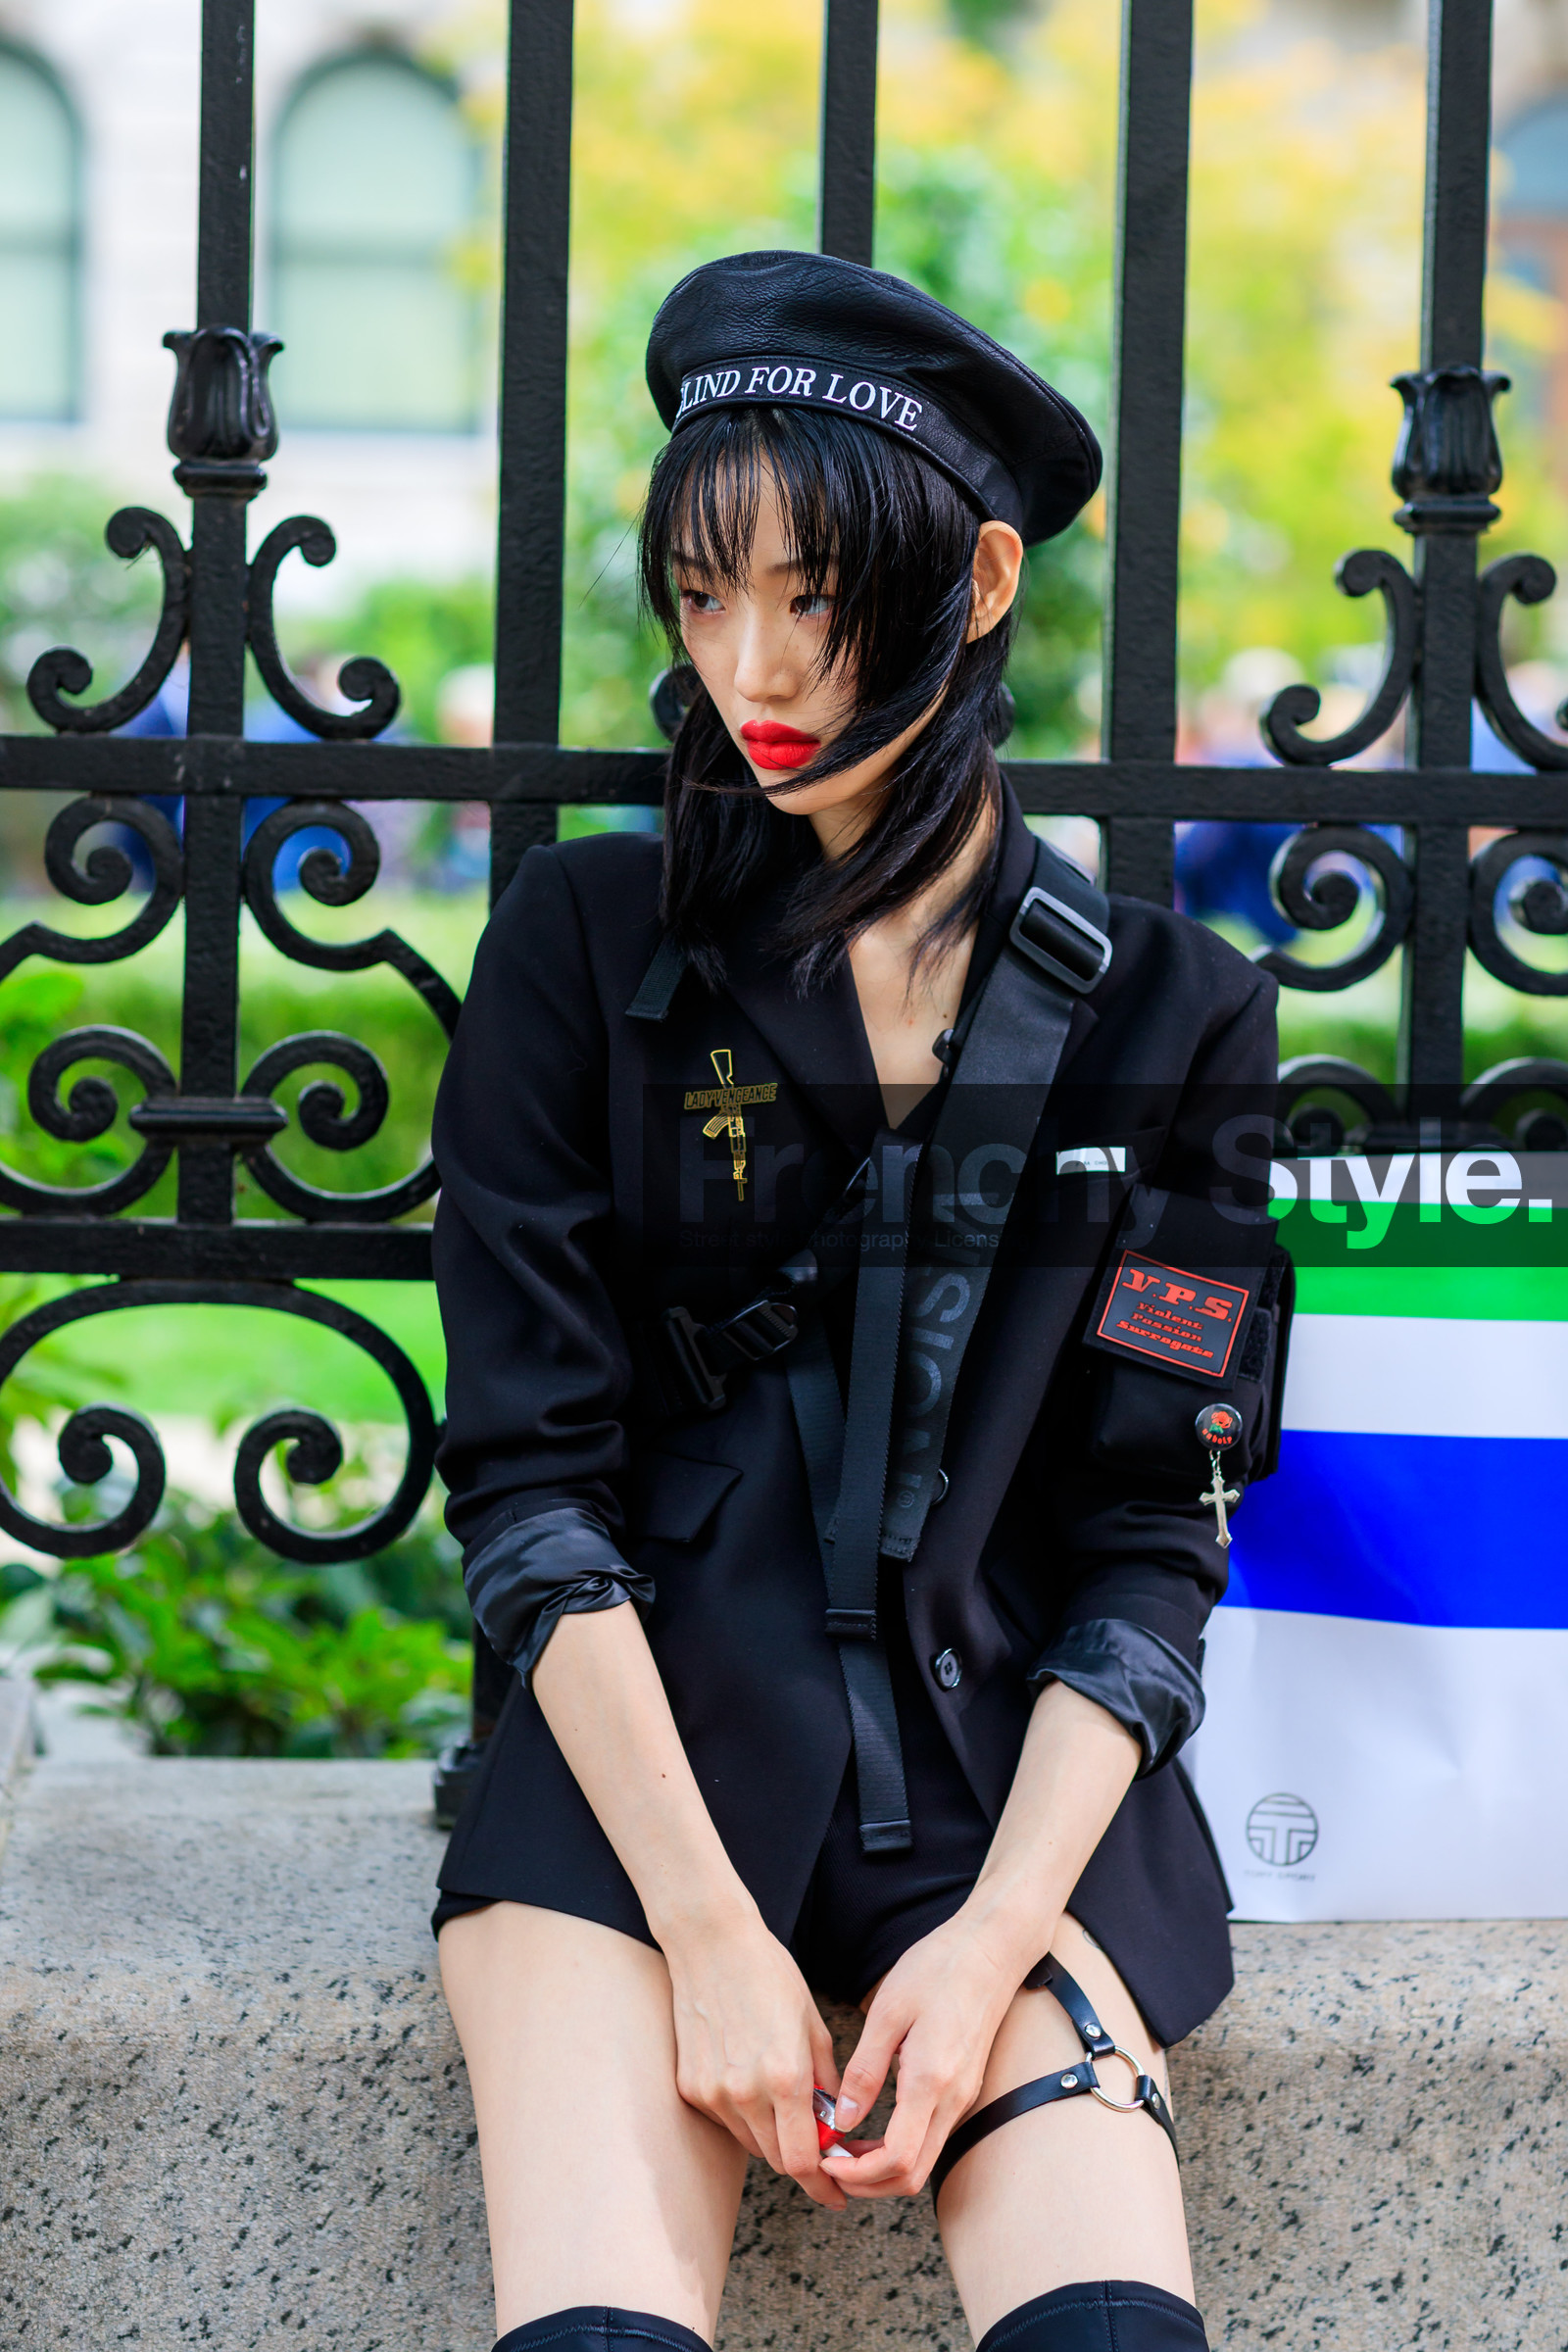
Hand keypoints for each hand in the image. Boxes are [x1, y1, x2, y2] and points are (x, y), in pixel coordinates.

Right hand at [663, 1905, 846, 2209]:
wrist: (712, 1944)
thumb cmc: (770, 1976)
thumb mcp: (812, 2024)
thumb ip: (826, 2082)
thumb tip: (835, 2126)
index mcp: (785, 2077)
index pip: (804, 2161)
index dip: (823, 2187)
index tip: (836, 2196)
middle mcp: (745, 2092)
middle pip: (778, 2160)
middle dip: (801, 2159)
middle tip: (818, 2147)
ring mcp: (712, 2092)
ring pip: (750, 2142)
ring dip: (771, 2134)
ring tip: (781, 2096)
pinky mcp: (689, 2087)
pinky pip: (725, 2119)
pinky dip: (743, 2113)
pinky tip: (748, 2075)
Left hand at [820, 1908, 1039, 2199]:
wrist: (991, 1949)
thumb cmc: (938, 1969)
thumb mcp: (888, 2011)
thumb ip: (865, 2069)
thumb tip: (843, 2119)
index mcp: (930, 2081)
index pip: (897, 2160)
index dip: (857, 2173)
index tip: (825, 2162)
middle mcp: (953, 2100)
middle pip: (911, 2176)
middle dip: (867, 2183)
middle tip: (829, 2165)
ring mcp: (962, 2098)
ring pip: (922, 2161)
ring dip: (881, 2168)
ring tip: (843, 2149)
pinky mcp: (963, 2090)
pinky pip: (930, 2138)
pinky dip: (898, 2148)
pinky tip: (871, 2129)